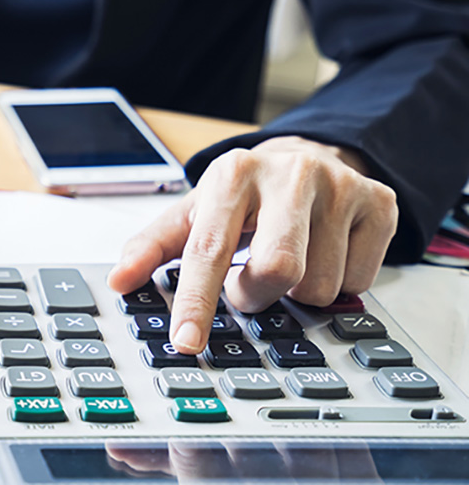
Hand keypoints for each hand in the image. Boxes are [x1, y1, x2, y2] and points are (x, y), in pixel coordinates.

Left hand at [107, 136, 398, 354]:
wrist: (305, 156)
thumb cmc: (242, 195)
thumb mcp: (193, 212)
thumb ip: (152, 246)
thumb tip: (118, 281)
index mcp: (232, 175)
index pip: (209, 250)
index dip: (196, 301)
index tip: (187, 341)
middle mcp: (289, 174)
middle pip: (278, 270)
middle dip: (258, 294)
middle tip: (250, 283)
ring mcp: (340, 186)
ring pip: (321, 285)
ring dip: (298, 293)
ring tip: (288, 260)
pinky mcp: (380, 202)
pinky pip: (359, 281)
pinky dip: (338, 282)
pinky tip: (325, 252)